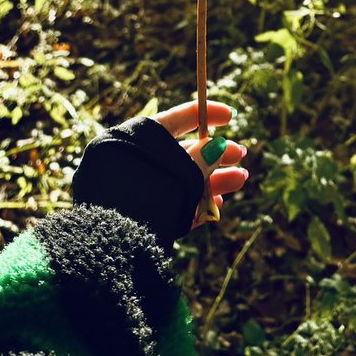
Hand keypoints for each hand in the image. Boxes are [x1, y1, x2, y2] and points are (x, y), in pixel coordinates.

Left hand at [152, 100, 248, 228]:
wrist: (114, 240)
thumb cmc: (142, 194)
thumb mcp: (176, 170)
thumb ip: (198, 158)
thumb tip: (218, 146)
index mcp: (142, 141)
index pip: (177, 120)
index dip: (205, 115)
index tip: (229, 116)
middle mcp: (144, 163)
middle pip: (185, 152)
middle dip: (216, 153)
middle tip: (240, 153)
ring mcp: (147, 191)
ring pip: (185, 180)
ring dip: (216, 178)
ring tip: (240, 179)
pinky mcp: (150, 217)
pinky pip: (177, 204)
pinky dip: (198, 202)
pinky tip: (218, 203)